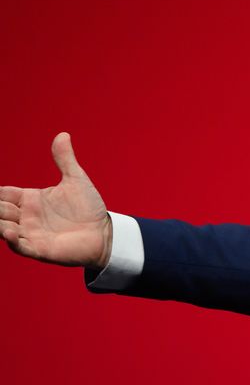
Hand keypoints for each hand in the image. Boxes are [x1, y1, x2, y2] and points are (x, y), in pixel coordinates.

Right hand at [0, 133, 111, 269]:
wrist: (104, 232)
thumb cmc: (88, 208)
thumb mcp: (76, 180)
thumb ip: (65, 159)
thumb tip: (63, 134)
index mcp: (29, 199)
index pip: (2, 194)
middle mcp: (25, 216)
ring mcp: (30, 233)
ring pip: (3, 228)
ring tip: (0, 220)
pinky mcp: (39, 249)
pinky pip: (20, 247)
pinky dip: (12, 241)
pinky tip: (9, 232)